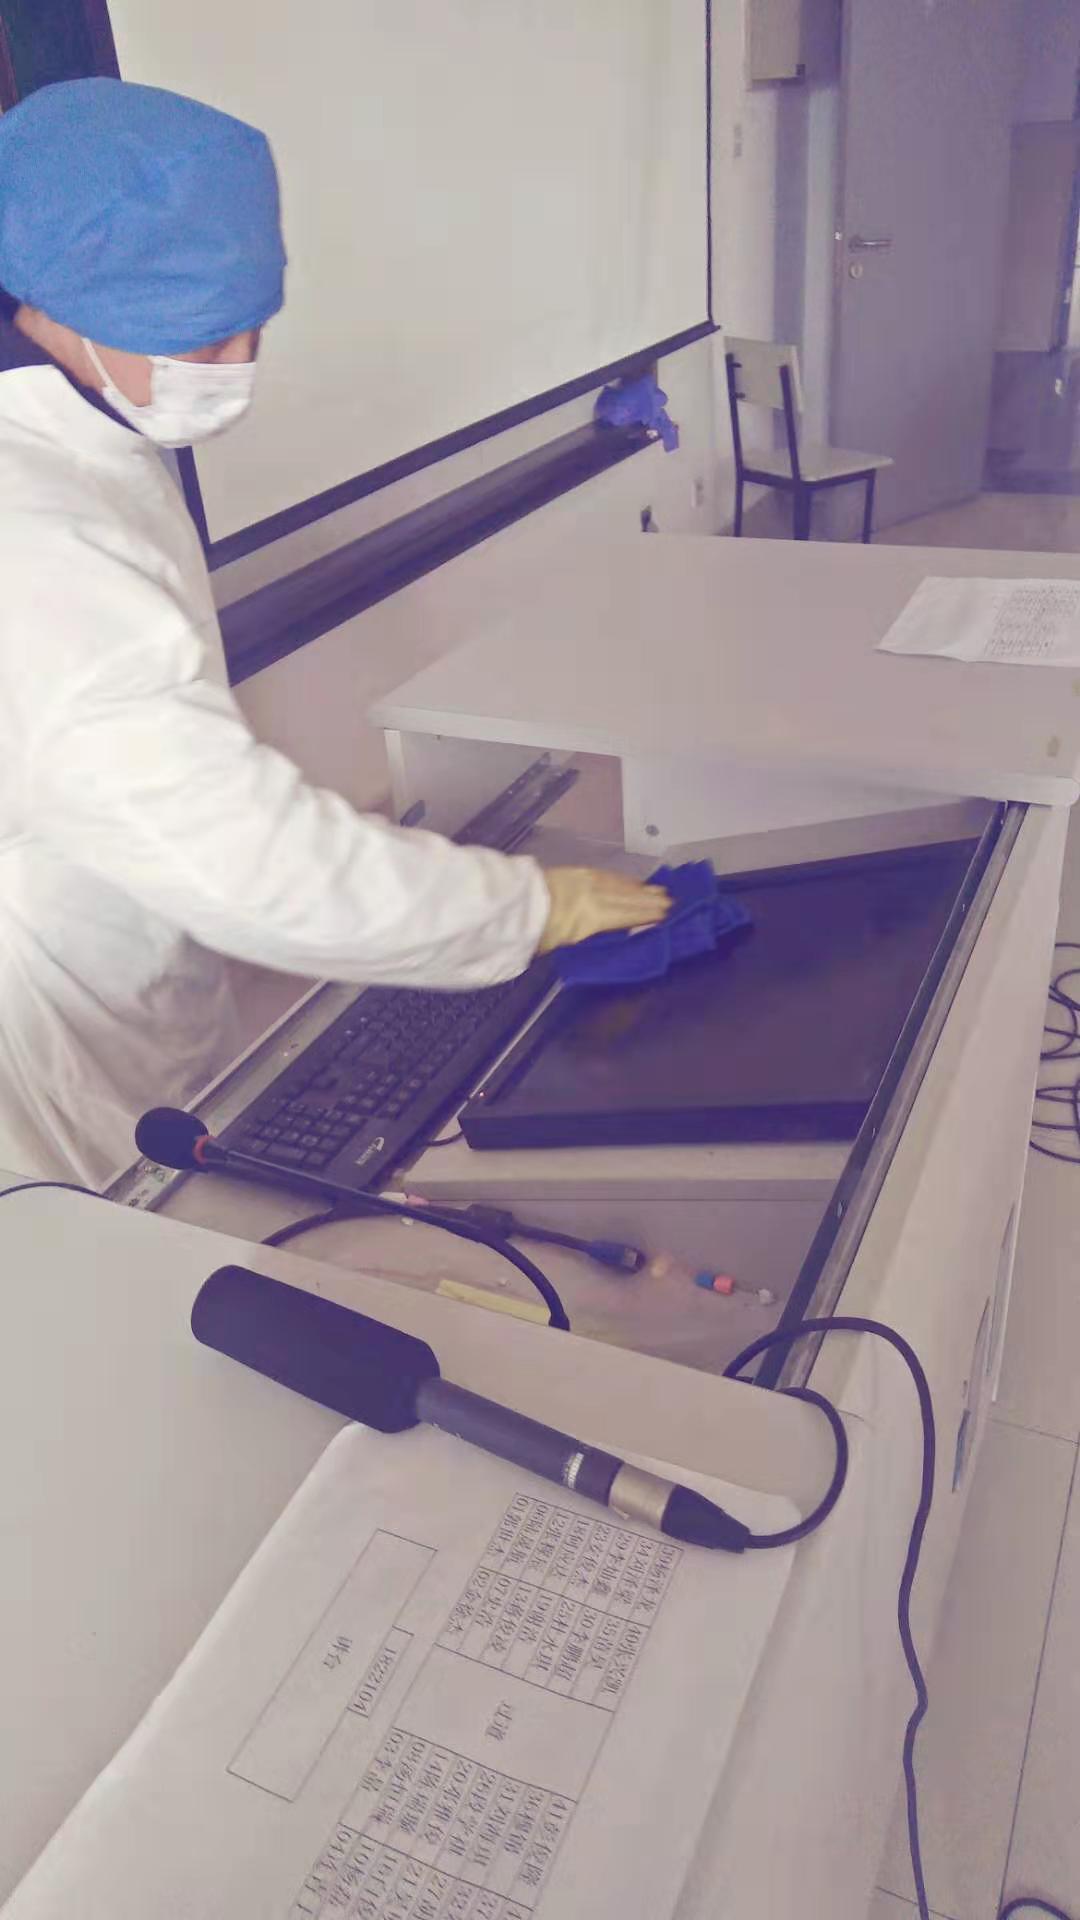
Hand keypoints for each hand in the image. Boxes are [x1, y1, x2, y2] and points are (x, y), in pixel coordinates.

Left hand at [537, 867, 670, 953]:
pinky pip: (607, 875)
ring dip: (639, 888)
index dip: (648, 915)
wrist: (512, 902)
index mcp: (594, 916)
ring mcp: (586, 880)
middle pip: (628, 897)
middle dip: (650, 899)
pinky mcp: (577, 872)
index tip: (667, 914)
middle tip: (671, 901)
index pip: (627, 914)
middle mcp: (595, 894)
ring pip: (620, 884)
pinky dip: (622, 879)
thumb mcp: (565, 942)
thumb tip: (610, 933)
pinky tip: (629, 882)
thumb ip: (591, 935)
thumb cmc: (535, 932)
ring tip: (657, 891)